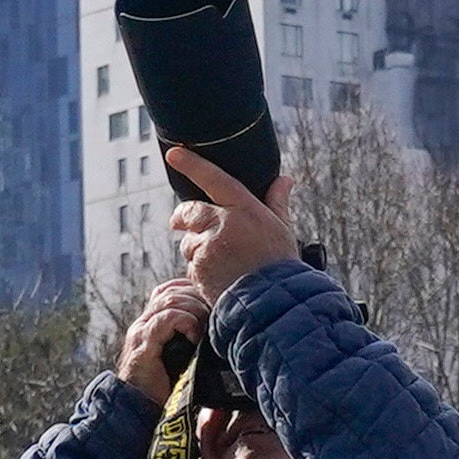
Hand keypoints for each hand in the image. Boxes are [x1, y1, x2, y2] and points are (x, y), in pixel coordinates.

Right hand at [118, 271, 219, 393]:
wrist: (139, 412)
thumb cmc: (165, 390)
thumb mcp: (183, 360)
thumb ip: (193, 342)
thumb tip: (223, 332)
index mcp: (152, 323)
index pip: (170, 289)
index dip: (193, 291)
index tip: (213, 306)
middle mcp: (144, 323)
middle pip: (173, 290)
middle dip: (198, 298)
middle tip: (215, 317)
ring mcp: (141, 331)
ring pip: (171, 299)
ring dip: (195, 309)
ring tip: (206, 329)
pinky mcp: (143, 344)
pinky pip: (167, 318)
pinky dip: (187, 323)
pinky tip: (196, 339)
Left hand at [163, 140, 303, 291]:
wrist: (273, 304)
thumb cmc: (281, 266)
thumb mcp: (283, 230)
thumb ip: (277, 202)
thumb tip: (284, 180)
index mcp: (245, 208)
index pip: (213, 178)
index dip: (192, 164)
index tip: (174, 153)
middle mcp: (223, 224)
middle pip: (190, 211)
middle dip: (182, 217)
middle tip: (178, 222)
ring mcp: (208, 248)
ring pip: (189, 242)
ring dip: (196, 248)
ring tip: (221, 262)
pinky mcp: (198, 270)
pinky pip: (191, 265)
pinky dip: (200, 270)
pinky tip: (219, 277)